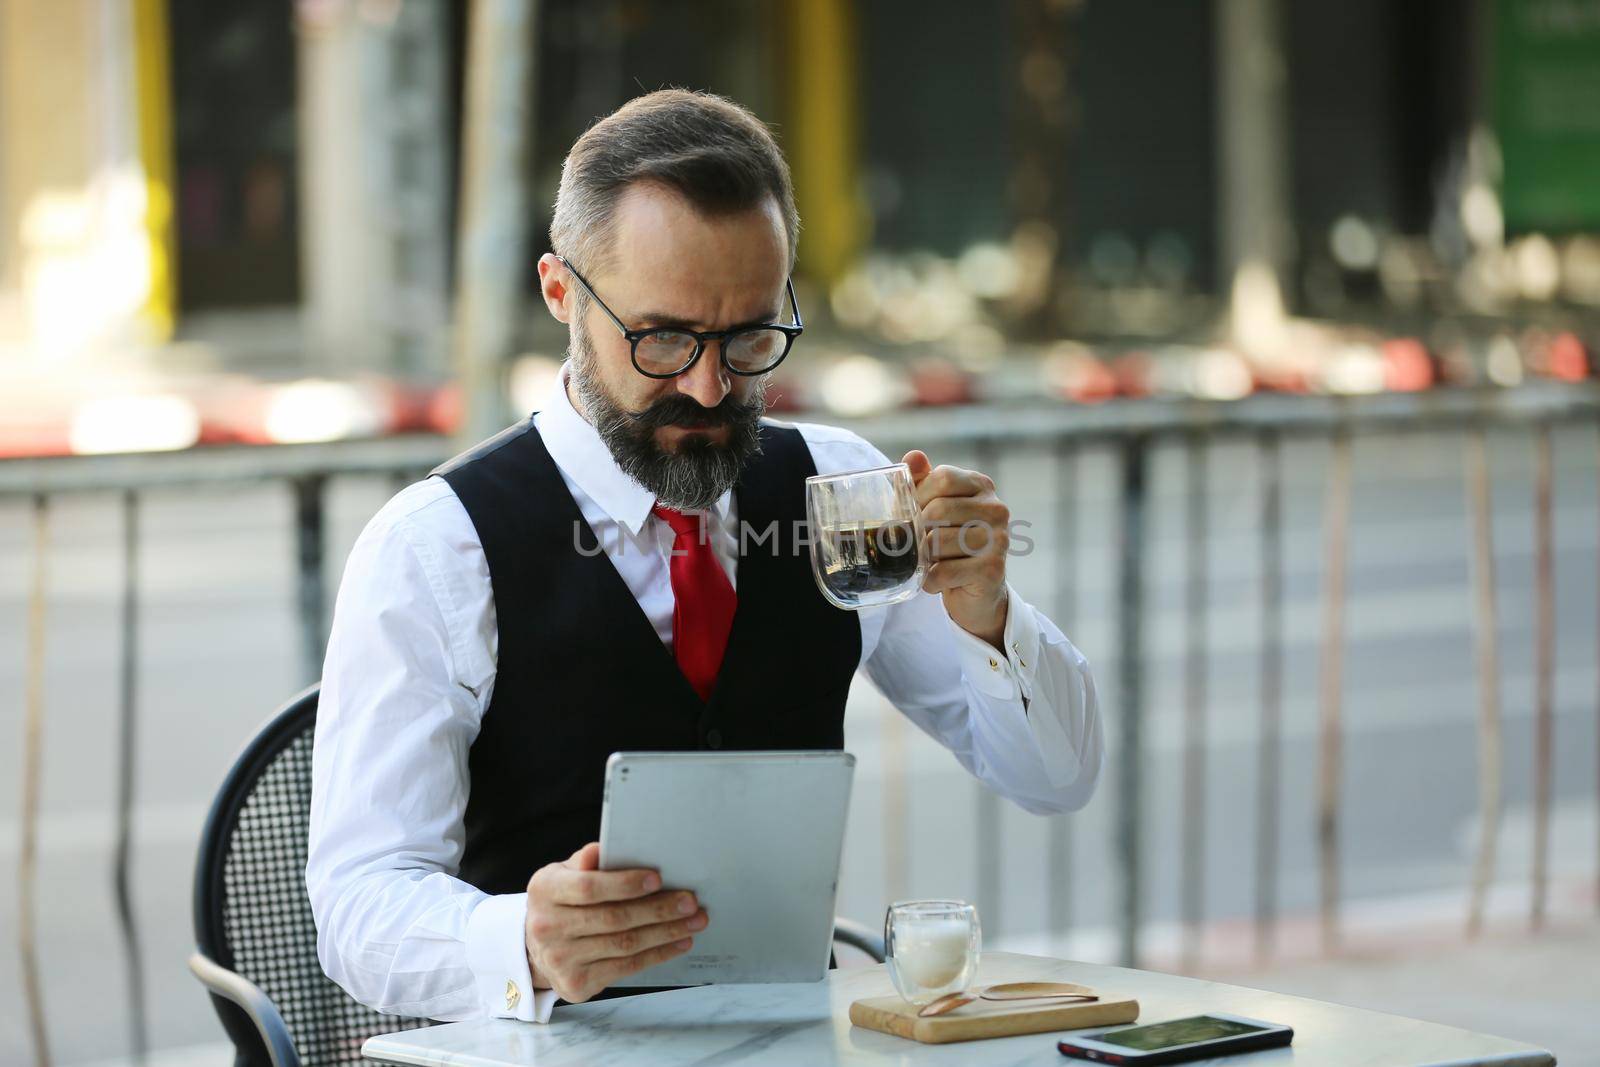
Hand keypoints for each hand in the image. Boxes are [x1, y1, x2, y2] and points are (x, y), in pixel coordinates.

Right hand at [523, 842, 707, 1003]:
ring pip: (624, 945)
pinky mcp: (576, 984)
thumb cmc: (562, 901)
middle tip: (690, 902)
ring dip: (666, 933)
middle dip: (658, 909)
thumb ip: (586, 861)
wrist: (536, 948)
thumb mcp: (565, 873)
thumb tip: (604, 850)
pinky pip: (625, 968)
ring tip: (693, 921)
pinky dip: (657, 954)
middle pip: (613, 919)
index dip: (625, 884)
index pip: (589, 888)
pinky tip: (678, 942)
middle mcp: (548, 927)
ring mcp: (561, 960)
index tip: (658, 878)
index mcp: (545, 890)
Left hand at [903, 450, 1009, 648]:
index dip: (918, 495)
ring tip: (928, 562)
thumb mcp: (933, 505)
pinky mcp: (993, 570)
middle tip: (916, 543)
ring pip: (938, 542)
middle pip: (938, 510)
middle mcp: (996, 509)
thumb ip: (922, 480)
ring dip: (923, 557)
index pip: (943, 477)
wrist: (975, 590)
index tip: (914, 513)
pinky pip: (944, 572)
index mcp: (981, 485)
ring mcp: (999, 540)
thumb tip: (914, 457)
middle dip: (917, 530)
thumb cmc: (948, 540)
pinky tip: (933, 580)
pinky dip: (929, 580)